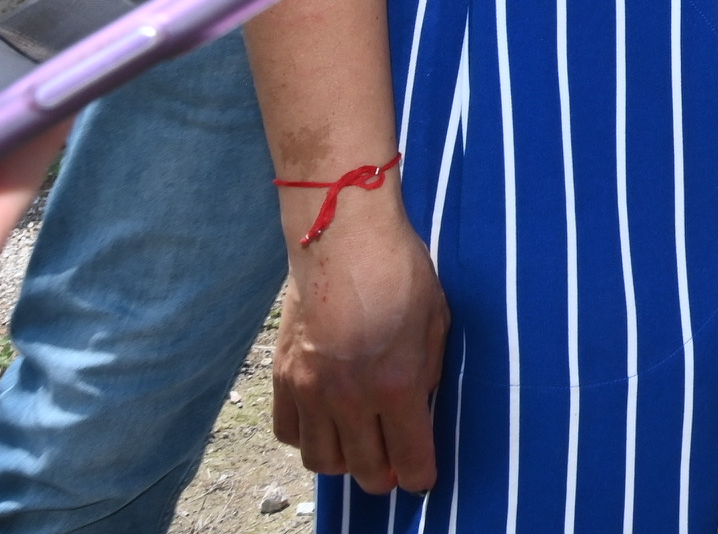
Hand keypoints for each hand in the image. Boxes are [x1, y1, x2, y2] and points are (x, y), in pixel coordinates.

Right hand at [268, 194, 447, 495]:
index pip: (409, 457)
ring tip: (360, 446)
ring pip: (322, 461)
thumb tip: (419, 410)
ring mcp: (310, 390)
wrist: (343, 238)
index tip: (423, 479)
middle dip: (384, 476)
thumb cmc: (400, 271)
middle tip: (394, 466)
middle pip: (363, 469)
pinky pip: (289, 433)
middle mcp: (349, 397)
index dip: (419, 476)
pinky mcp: (282, 377)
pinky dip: (308, 439)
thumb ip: (427, 374)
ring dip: (345, 462)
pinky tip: (326, 423)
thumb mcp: (435, 324)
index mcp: (396, 385)